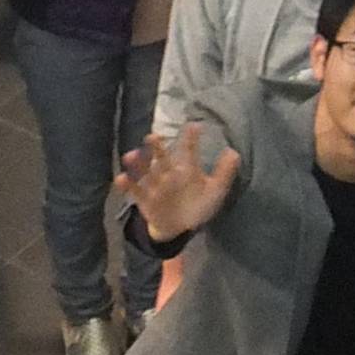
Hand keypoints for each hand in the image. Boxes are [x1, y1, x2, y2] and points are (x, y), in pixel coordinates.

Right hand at [116, 124, 241, 243]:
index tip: (194, 125)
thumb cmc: (198, 206)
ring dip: (138, 164)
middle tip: (152, 136)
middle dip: (157, 148)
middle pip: (163, 158)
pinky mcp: (146, 201)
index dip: (191, 139)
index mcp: (187, 169)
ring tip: (131, 155)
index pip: (189, 151)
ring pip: (146, 173)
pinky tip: (120, 178)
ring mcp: (156, 187)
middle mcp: (170, 175)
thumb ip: (224, 173)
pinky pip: (135, 192)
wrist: (182, 229)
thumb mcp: (215, 190)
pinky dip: (127, 185)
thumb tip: (234, 152)